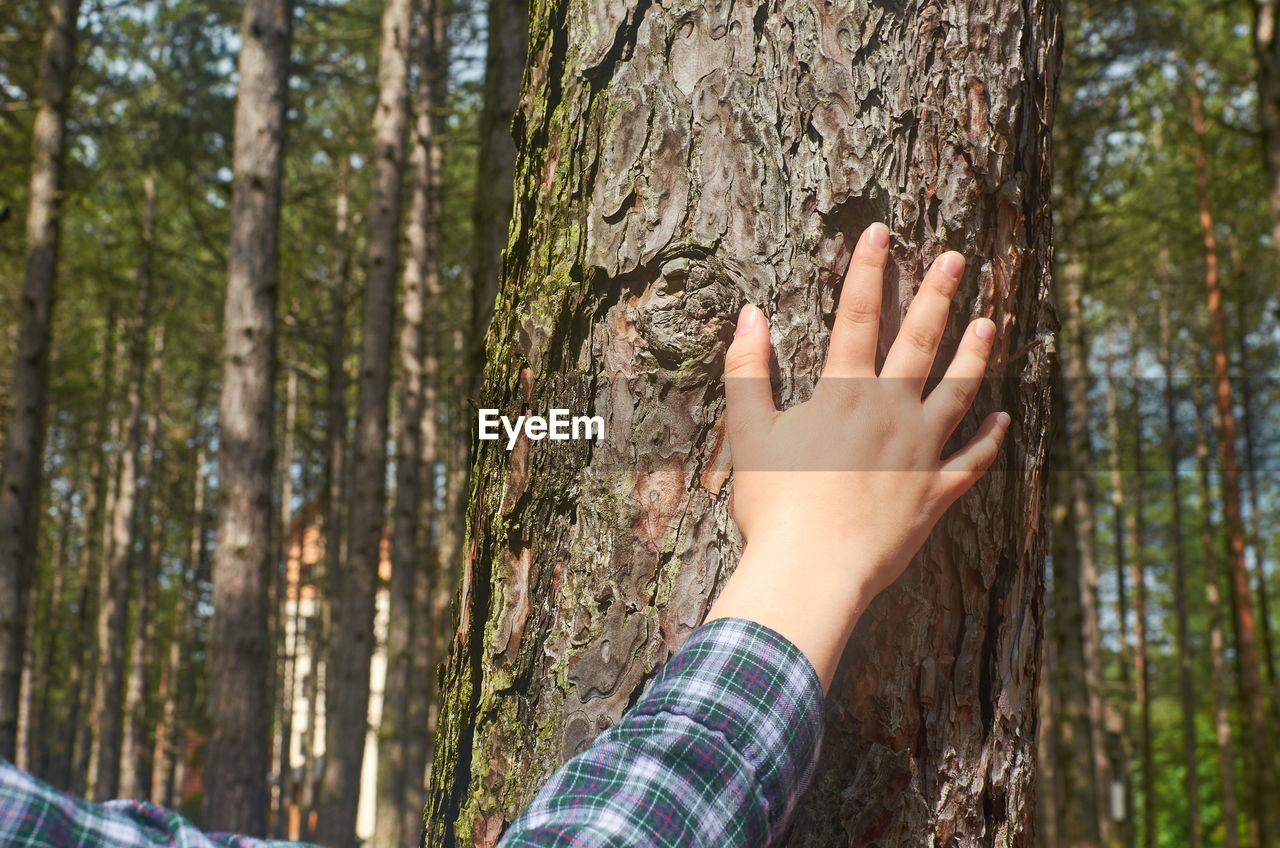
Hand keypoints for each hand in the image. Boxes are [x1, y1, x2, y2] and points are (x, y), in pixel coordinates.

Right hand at [705, 222, 1008, 690]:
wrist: (813, 569)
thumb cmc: (774, 504)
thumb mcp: (749, 432)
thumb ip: (747, 369)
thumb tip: (749, 314)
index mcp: (844, 394)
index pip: (857, 316)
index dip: (867, 270)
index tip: (881, 232)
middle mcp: (891, 412)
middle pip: (919, 342)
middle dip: (938, 295)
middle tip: (958, 259)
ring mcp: (921, 452)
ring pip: (958, 391)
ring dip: (975, 354)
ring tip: (991, 322)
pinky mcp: (936, 493)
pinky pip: (972, 460)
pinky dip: (990, 439)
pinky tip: (1003, 419)